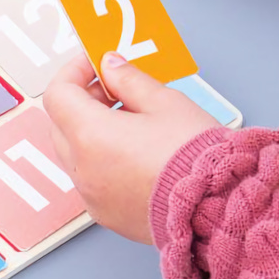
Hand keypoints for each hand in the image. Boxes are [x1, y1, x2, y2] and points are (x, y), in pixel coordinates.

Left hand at [44, 53, 220, 243]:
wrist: (219, 207)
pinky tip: (135, 153)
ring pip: (75, 154)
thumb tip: (111, 66)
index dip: (73, 71)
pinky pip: (91, 180)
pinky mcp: (107, 215)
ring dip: (91, 132)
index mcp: (91, 136)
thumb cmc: (197, 157)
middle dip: (82, 100)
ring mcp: (92, 197)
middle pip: (60, 125)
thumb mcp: (165, 103)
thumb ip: (129, 80)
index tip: (94, 63)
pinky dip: (102, 161)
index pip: (58, 94)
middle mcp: (83, 170)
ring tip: (132, 122)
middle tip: (114, 87)